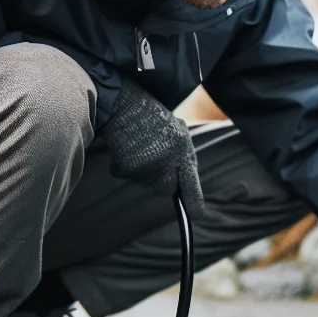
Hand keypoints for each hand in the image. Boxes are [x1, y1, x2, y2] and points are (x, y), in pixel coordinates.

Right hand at [102, 79, 204, 218]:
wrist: (122, 101)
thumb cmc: (146, 116)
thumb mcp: (172, 132)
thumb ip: (178, 155)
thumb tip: (178, 183)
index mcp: (183, 147)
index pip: (191, 180)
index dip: (194, 200)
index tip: (197, 215)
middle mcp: (171, 157)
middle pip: (166, 189)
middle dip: (156, 182)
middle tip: (148, 163)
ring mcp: (153, 162)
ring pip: (145, 184)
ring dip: (138, 172)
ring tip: (135, 148)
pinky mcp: (133, 165)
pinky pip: (125, 176)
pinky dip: (120, 168)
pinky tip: (122, 149)